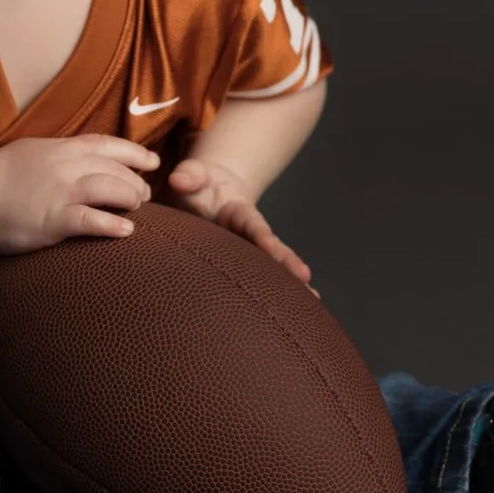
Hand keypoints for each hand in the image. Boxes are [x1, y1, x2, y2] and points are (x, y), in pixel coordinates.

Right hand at [0, 133, 160, 255]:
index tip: (153, 162)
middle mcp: (66, 166)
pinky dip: (113, 224)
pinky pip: (92, 220)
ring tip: (137, 209)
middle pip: (116, 168)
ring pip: (111, 188)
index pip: (108, 144)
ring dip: (130, 199)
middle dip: (136, 182)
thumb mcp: (32, 151)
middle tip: (144, 195)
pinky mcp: (55, 219)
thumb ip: (60, 151)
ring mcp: (61, 191)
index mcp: (62, 148)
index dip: (135, 152)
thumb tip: (83, 155)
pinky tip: (127, 231)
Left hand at [158, 157, 319, 298]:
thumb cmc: (198, 185)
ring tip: (313, 302)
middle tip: (304, 278)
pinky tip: (290, 317)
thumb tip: (180, 179)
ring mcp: (248, 251)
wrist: (206, 192)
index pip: (253, 225)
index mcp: (240, 213)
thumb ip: (190, 175)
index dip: (262, 236)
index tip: (270, 247)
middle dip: (287, 263)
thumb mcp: (194, 175)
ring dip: (290, 285)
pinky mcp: (241, 265)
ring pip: (272, 269)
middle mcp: (250, 234)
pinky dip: (274, 297)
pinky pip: (258, 282)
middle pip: (273, 250)